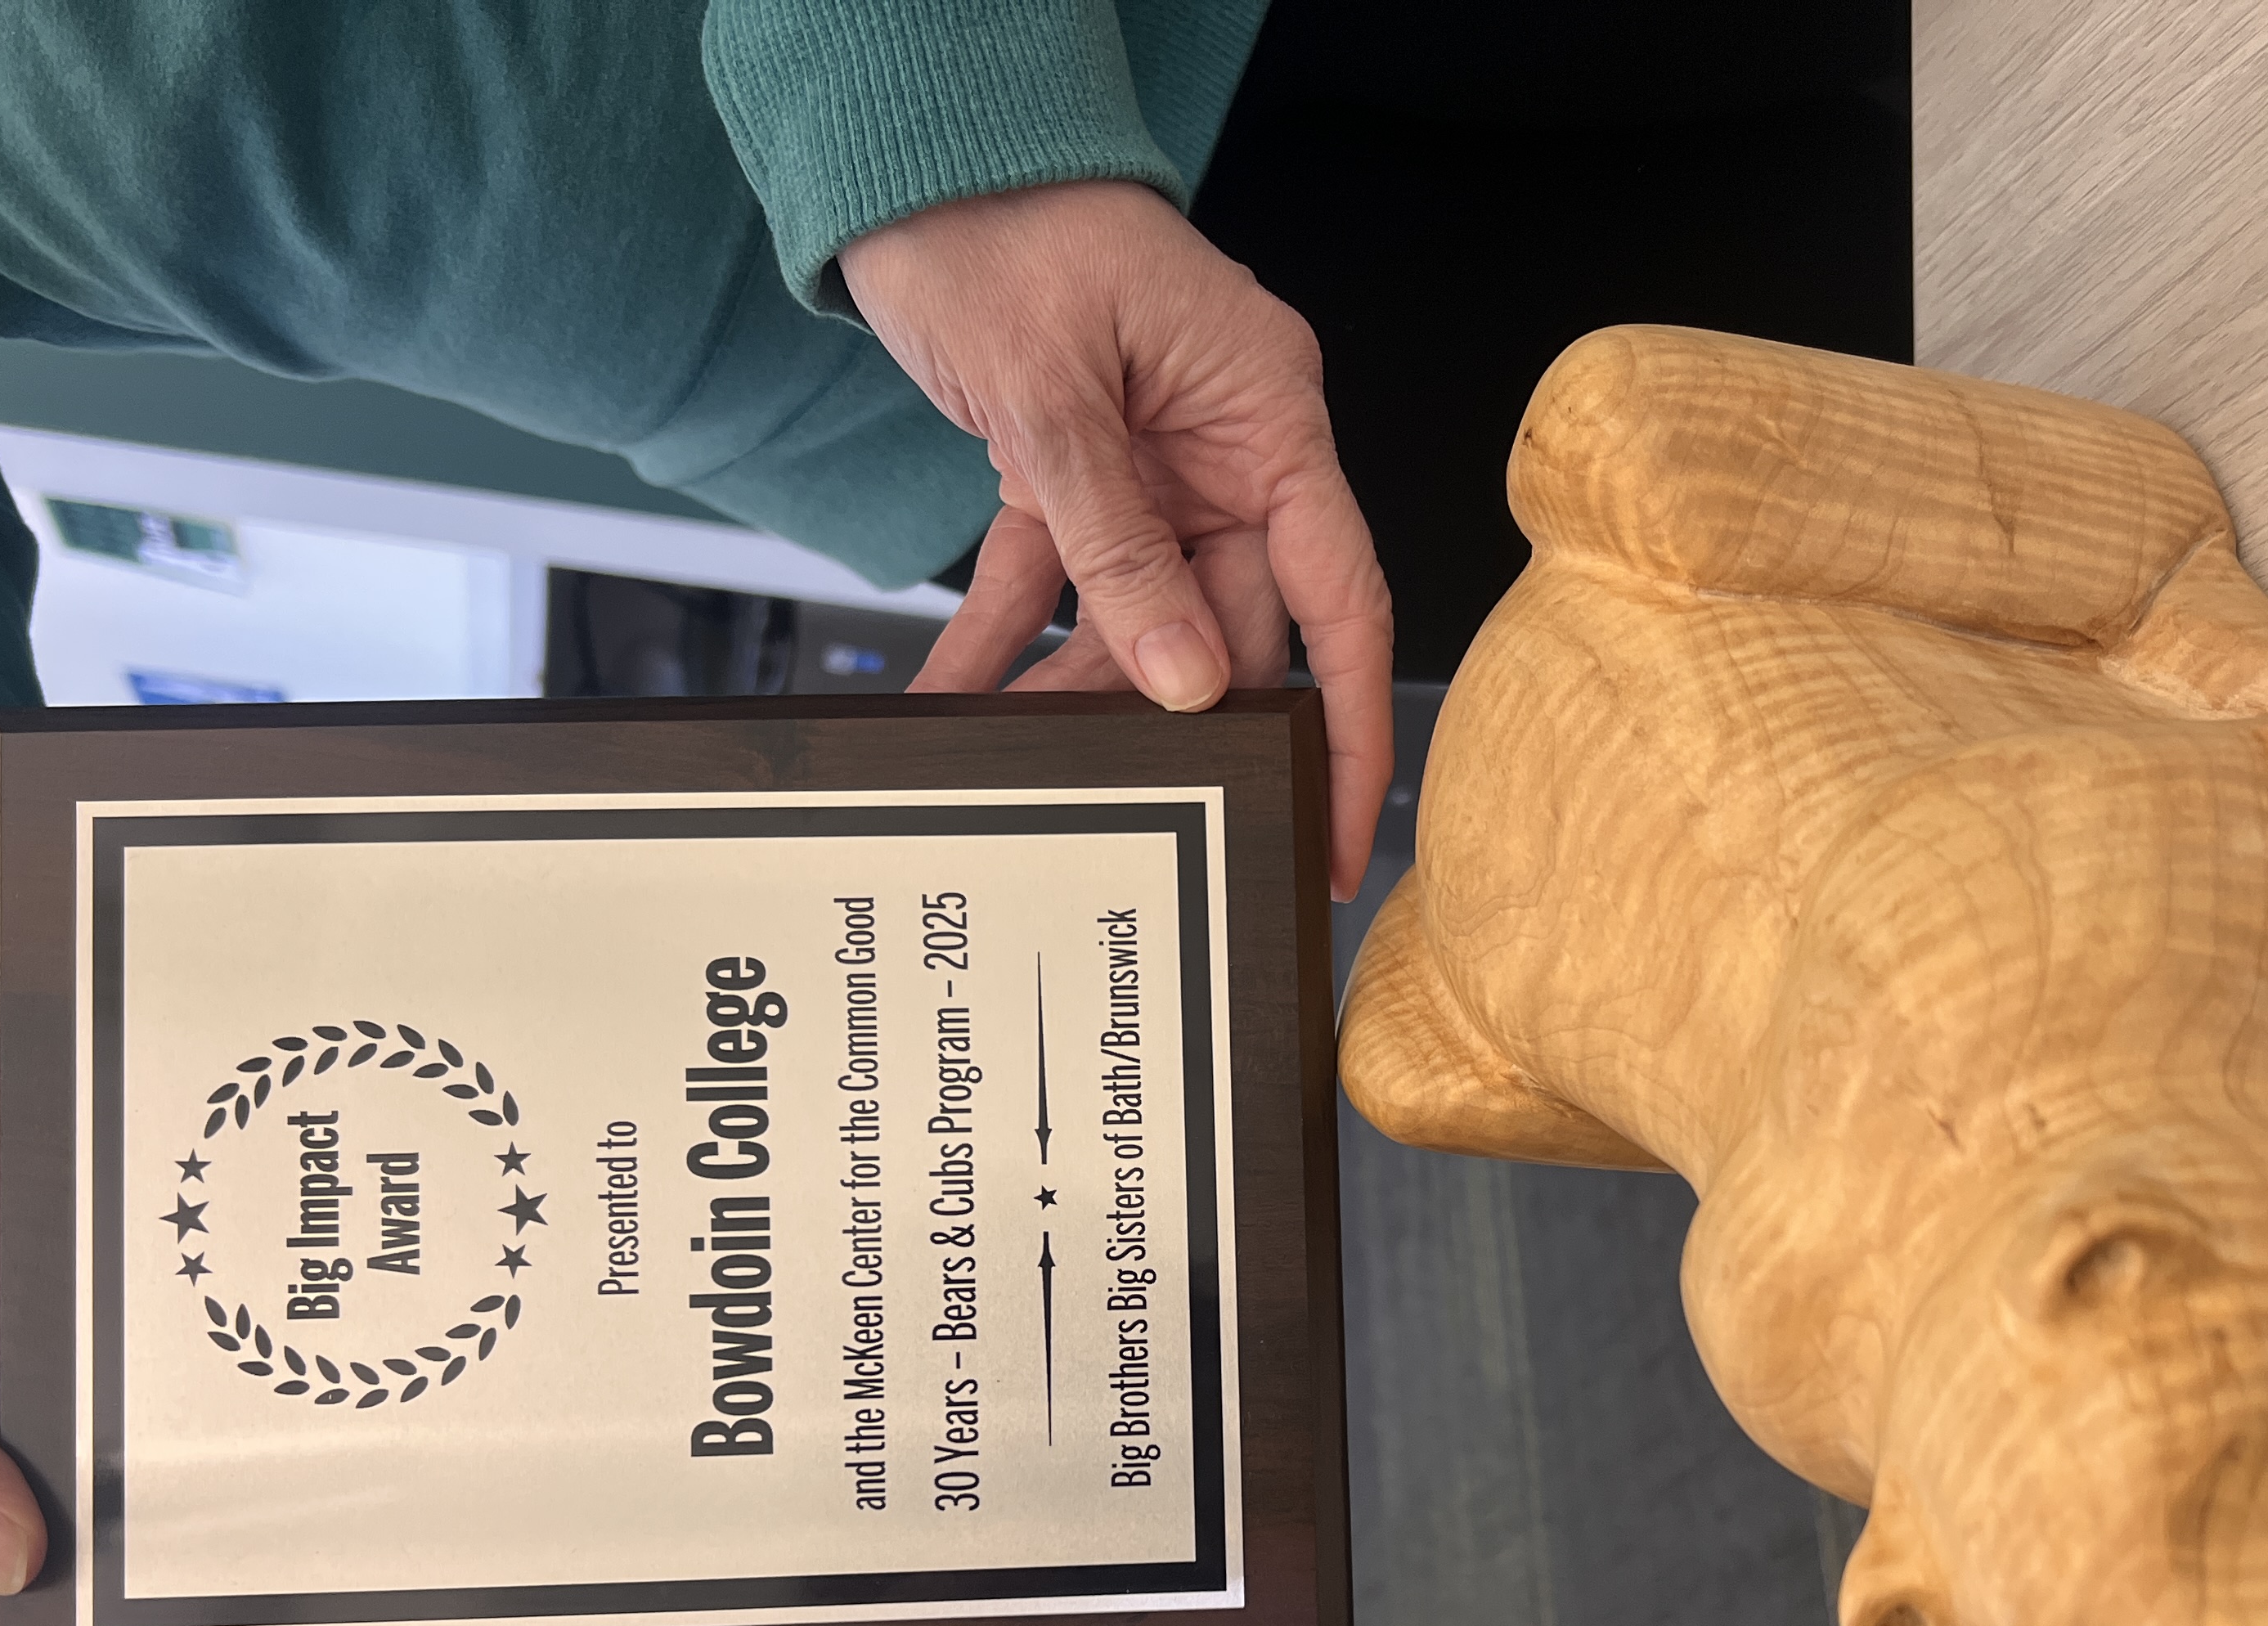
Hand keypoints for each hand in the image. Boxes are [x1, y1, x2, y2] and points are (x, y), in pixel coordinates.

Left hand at [842, 180, 1395, 897]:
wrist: (915, 165)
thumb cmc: (1007, 228)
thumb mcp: (1056, 394)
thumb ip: (1117, 545)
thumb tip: (1185, 680)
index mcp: (1265, 413)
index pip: (1340, 594)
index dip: (1352, 716)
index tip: (1345, 818)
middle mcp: (1223, 449)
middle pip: (1228, 624)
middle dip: (1172, 717)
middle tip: (1125, 798)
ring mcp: (1151, 468)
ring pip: (1137, 621)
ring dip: (1074, 690)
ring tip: (1009, 751)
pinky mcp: (1071, 475)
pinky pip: (1050, 584)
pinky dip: (1004, 640)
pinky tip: (957, 698)